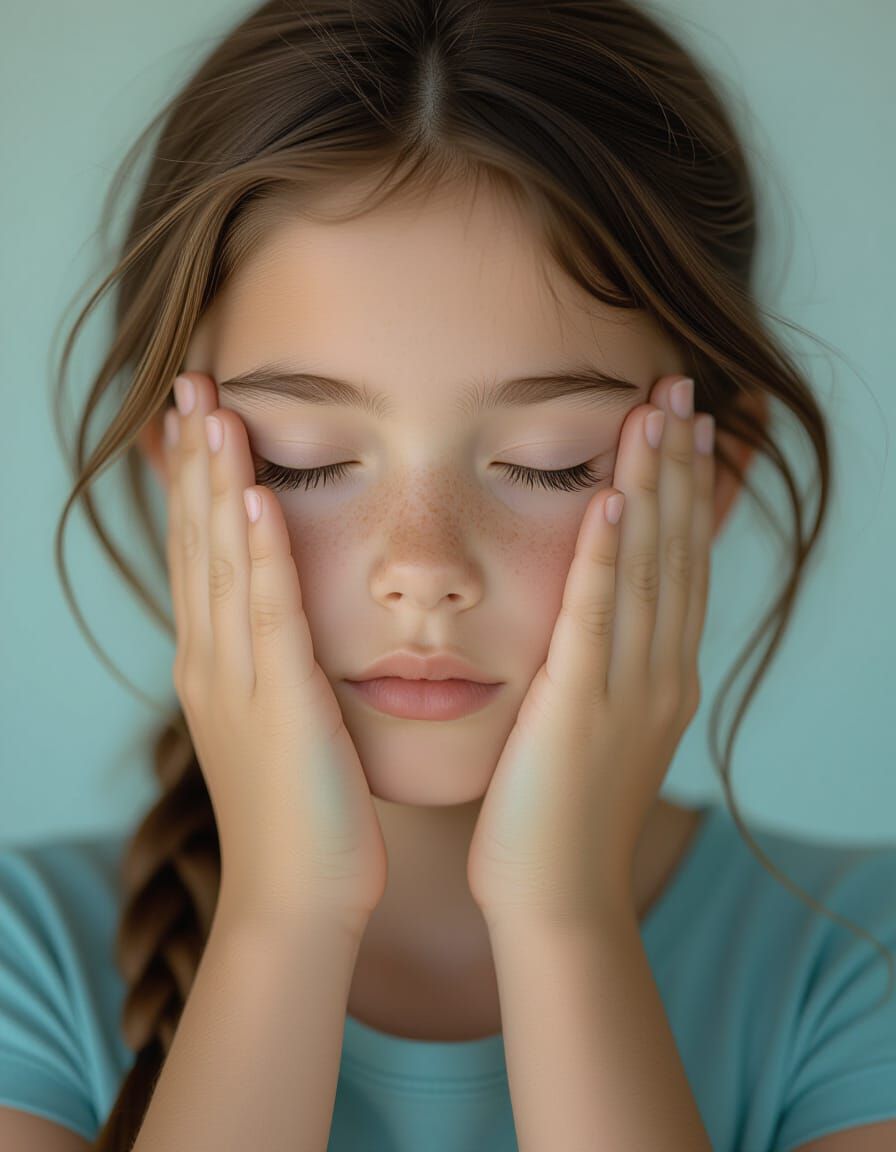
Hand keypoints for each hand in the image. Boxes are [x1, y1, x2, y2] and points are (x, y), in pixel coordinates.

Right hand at [164, 372, 386, 936]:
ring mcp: (238, 679)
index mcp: (214, 665)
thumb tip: (284, 625)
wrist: (299, 898)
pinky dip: (258, 549)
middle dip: (192, 461)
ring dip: (217, 483)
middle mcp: (211, 661)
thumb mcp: (276, 725)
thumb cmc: (303, 815)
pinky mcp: (279, 700)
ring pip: (222, 562)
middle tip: (189, 386)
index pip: (199, 554)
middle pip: (196, 542)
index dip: (193, 484)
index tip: (196, 421)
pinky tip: (257, 494)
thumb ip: (274, 668)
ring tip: (214, 410)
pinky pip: (268, 610)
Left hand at [466, 375, 713, 932]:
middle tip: (682, 389)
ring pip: (645, 570)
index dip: (683, 491)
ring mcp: (626, 690)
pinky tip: (609, 500)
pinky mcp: (579, 709)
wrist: (555, 899)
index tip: (683, 427)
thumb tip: (589, 623)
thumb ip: (597, 669)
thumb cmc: (558, 816)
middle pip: (674, 550)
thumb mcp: (592, 730)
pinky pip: (594, 618)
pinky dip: (605, 556)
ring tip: (655, 413)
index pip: (677, 563)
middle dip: (678, 466)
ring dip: (650, 488)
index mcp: (659, 675)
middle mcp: (658, 672)